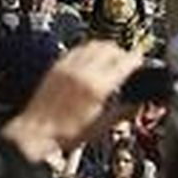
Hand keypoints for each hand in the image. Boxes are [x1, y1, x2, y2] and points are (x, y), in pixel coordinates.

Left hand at [0, 40, 142, 163]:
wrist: (38, 131)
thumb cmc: (66, 133)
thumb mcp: (101, 127)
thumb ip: (122, 113)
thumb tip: (137, 105)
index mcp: (96, 87)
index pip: (122, 62)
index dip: (135, 59)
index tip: (139, 59)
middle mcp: (82, 71)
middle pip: (108, 48)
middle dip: (121, 52)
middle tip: (127, 60)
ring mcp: (68, 66)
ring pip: (92, 44)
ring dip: (105, 47)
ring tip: (110, 57)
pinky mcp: (57, 65)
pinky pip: (77, 49)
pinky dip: (88, 49)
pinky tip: (90, 58)